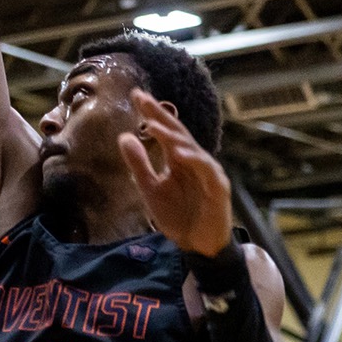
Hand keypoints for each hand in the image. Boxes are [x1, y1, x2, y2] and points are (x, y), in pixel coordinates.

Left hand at [118, 89, 233, 256]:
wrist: (197, 244)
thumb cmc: (178, 215)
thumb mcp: (150, 188)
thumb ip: (139, 164)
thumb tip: (123, 137)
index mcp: (178, 159)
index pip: (164, 131)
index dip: (152, 113)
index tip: (135, 96)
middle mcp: (194, 161)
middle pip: (178, 133)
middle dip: (160, 116)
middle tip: (143, 99)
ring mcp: (208, 173)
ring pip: (192, 149)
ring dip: (174, 137)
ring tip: (154, 126)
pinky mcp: (218, 189)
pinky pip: (208, 172)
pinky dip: (196, 162)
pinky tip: (181, 154)